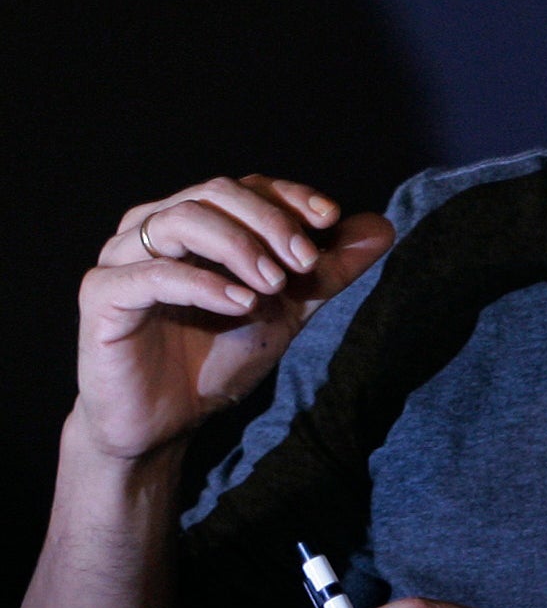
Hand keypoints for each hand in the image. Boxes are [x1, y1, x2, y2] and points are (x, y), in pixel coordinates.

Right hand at [75, 175, 393, 459]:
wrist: (166, 421)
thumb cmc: (218, 355)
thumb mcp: (288, 309)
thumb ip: (329, 270)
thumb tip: (383, 227)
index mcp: (196, 222)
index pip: (248, 186)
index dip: (291, 197)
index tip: (330, 220)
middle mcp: (153, 228)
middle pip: (217, 192)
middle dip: (270, 222)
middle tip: (305, 262)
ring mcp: (122, 258)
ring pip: (182, 219)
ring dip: (239, 245)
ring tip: (274, 284)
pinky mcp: (102, 295)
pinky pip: (152, 274)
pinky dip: (204, 282)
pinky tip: (240, 303)